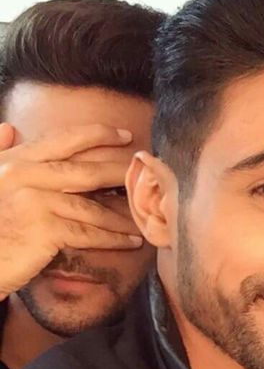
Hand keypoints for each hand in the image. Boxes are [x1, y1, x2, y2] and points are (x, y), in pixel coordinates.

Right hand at [0, 123, 143, 299]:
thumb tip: (9, 127)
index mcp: (15, 160)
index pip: (63, 139)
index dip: (97, 134)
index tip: (124, 133)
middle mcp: (24, 175)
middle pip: (85, 171)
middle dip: (120, 172)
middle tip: (145, 174)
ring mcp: (35, 201)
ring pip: (91, 207)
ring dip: (122, 215)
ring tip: (143, 217)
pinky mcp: (45, 229)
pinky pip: (89, 233)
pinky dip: (113, 238)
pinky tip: (131, 241)